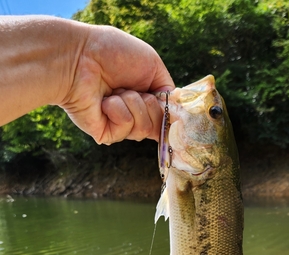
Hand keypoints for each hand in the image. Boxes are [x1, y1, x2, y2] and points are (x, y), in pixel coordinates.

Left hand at [60, 25, 174, 143]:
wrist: (80, 57)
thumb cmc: (112, 53)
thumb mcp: (152, 65)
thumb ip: (168, 92)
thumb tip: (175, 116)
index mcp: (146, 97)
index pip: (167, 117)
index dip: (170, 114)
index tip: (169, 106)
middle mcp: (134, 114)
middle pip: (159, 125)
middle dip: (150, 104)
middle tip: (131, 87)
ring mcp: (121, 126)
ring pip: (145, 128)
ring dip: (133, 103)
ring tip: (115, 91)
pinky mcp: (107, 134)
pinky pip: (128, 127)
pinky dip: (118, 109)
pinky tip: (104, 101)